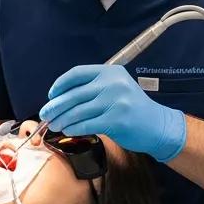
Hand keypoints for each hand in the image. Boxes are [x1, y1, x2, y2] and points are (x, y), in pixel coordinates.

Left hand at [41, 65, 186, 162]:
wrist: (157, 125)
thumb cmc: (132, 109)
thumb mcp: (116, 89)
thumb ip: (93, 88)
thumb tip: (60, 98)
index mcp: (111, 72)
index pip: (77, 73)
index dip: (60, 84)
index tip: (51, 95)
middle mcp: (113, 83)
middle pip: (74, 94)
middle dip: (56, 106)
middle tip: (46, 114)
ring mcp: (116, 101)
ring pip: (78, 111)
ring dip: (62, 119)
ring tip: (54, 125)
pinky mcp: (117, 120)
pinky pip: (87, 124)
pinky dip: (74, 128)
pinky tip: (68, 131)